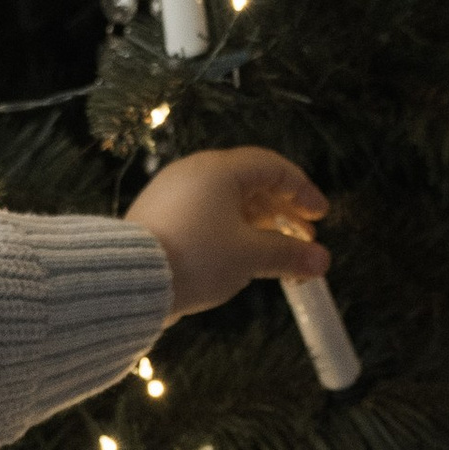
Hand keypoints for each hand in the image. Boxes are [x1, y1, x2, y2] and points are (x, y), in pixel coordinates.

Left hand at [126, 148, 330, 323]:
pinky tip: (241, 257)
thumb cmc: (195, 258)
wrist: (127, 281)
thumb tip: (321, 262)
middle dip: (283, 212)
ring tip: (277, 253)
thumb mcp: (249, 256)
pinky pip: (205, 216)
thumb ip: (289, 255)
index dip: (302, 190)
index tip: (320, 216)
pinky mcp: (159, 217)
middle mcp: (194, 173)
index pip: (273, 167)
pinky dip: (230, 232)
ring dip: (258, 225)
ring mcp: (173, 193)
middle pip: (250, 184)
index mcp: (219, 170)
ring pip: (227, 202)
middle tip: (304, 239)